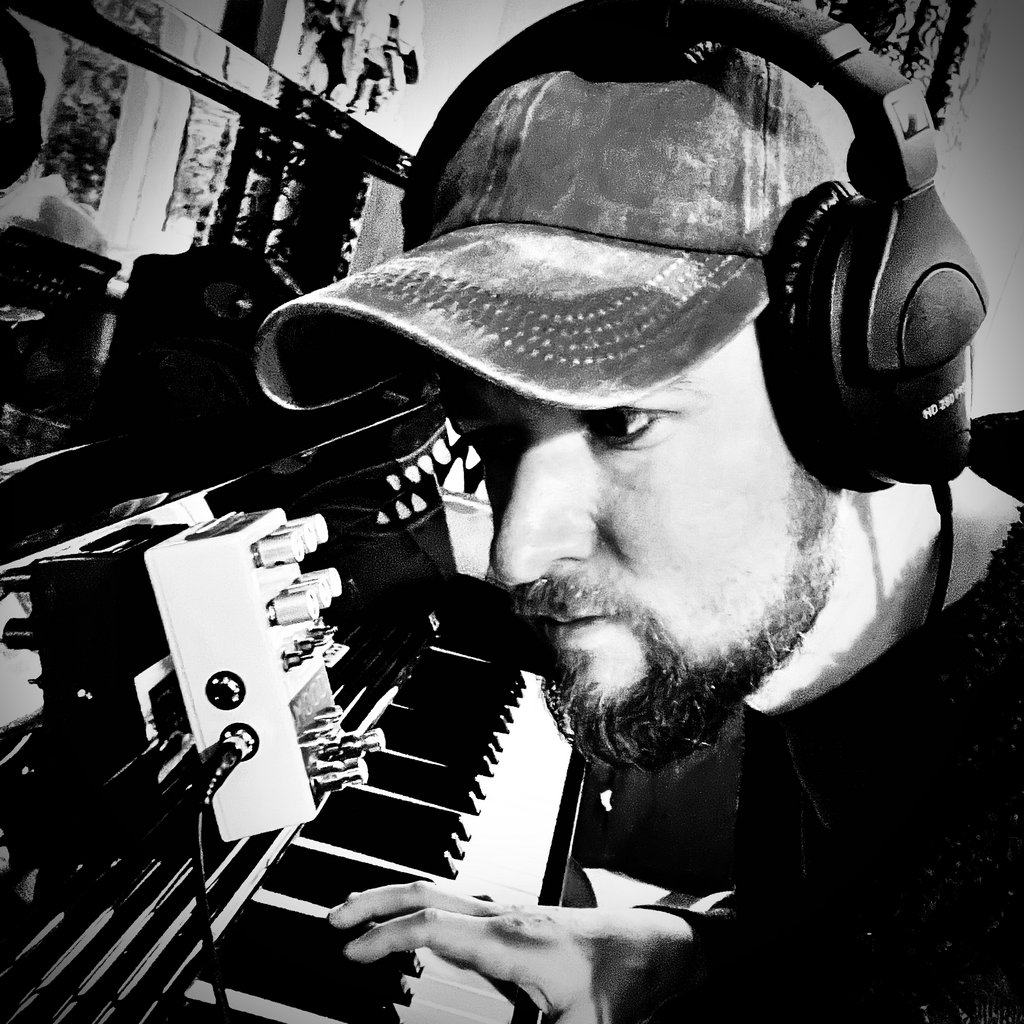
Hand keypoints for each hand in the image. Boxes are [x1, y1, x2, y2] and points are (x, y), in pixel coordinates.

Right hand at [328, 881, 702, 1023]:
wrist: (657, 947)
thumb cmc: (623, 979)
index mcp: (509, 940)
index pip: (432, 926)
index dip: (385, 936)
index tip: (350, 948)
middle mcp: (504, 917)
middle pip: (427, 892)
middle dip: (376, 899)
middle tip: (336, 915)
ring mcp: (510, 912)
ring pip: (440, 892)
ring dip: (397, 897)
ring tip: (362, 910)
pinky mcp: (518, 919)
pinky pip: (456, 904)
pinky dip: (424, 907)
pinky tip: (419, 925)